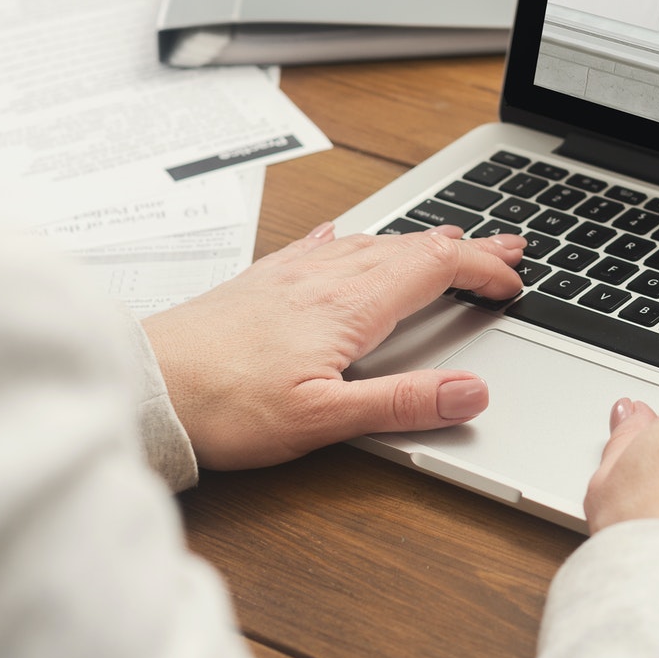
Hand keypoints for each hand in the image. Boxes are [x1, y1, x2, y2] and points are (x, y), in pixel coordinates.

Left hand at [142, 222, 524, 469]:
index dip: (483, 270)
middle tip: (507, 247)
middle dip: (466, 246)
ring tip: (446, 240)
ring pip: (371, 242)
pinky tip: (344, 237)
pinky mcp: (262, 282)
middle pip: (412, 246)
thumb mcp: (323, 420)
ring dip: (418, 241)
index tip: (512, 283)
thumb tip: (470, 393)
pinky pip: (322, 247)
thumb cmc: (222, 405)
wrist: (146, 386)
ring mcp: (291, 274)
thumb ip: (401, 404)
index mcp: (349, 304)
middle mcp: (324, 277)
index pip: (436, 268)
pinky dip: (353, 240)